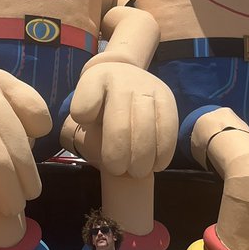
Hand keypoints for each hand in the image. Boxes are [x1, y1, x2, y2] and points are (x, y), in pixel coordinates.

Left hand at [69, 61, 177, 175]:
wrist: (126, 78)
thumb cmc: (100, 103)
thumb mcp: (82, 108)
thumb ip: (80, 126)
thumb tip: (94, 140)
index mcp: (95, 81)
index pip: (84, 104)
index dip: (83, 116)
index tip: (85, 124)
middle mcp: (122, 80)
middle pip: (119, 125)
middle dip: (117, 153)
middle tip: (116, 170)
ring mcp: (147, 87)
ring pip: (145, 127)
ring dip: (141, 155)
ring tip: (137, 172)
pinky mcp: (167, 97)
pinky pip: (168, 127)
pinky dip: (163, 150)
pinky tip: (157, 165)